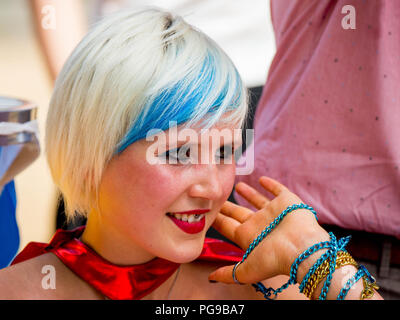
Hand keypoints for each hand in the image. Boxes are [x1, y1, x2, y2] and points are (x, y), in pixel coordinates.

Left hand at [208, 176, 329, 284]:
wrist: (303, 248)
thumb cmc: (274, 259)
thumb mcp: (246, 270)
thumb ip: (228, 273)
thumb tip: (211, 278)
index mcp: (248, 237)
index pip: (227, 226)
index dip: (217, 219)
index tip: (207, 210)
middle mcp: (259, 224)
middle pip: (239, 213)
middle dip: (228, 206)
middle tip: (217, 196)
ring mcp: (273, 213)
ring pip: (257, 200)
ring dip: (248, 193)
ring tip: (237, 186)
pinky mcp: (287, 202)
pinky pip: (278, 190)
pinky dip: (271, 184)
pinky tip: (262, 179)